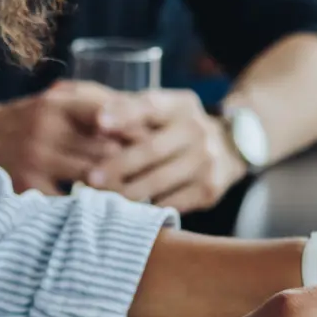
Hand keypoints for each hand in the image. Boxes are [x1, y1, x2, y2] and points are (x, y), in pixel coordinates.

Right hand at [0, 81, 148, 194]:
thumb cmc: (27, 120)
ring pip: (94, 177)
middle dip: (132, 165)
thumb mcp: (54, 101)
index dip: (136, 133)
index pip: (110, 116)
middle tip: (156, 178)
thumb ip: (92, 106)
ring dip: (117, 189)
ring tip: (140, 198)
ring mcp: (36, 159)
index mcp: (58, 105)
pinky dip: (89, 207)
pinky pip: (70, 201)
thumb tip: (139, 123)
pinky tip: (104, 213)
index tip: (155, 146)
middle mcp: (47, 129)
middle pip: (107, 150)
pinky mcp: (28, 186)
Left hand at [90, 88, 246, 211]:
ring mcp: (206, 160)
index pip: (151, 106)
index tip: (99, 122)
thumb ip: (129, 109)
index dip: (124, 113)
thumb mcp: (164, 110)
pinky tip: (131, 211)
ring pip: (160, 180)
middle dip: (118, 165)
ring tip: (105, 198)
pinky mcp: (210, 188)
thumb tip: (85, 110)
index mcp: (180, 106)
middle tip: (91, 178)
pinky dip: (149, 207)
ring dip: (128, 191)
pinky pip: (173, 202)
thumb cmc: (178, 128)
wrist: (231, 148)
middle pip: (152, 149)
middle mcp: (197, 129)